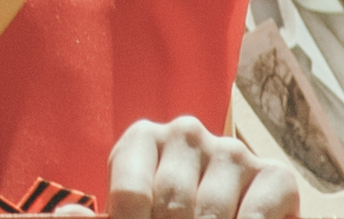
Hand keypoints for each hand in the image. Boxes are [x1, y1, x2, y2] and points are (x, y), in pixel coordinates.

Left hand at [108, 115, 296, 218]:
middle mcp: (187, 132)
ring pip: (211, 215)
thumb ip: (108, 215)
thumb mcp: (134, 216)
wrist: (229, 217)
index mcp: (143, 139)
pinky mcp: (276, 175)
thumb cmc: (168, 218)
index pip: (131, 195)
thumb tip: (68, 215)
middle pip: (171, 207)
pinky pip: (254, 217)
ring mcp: (232, 151)